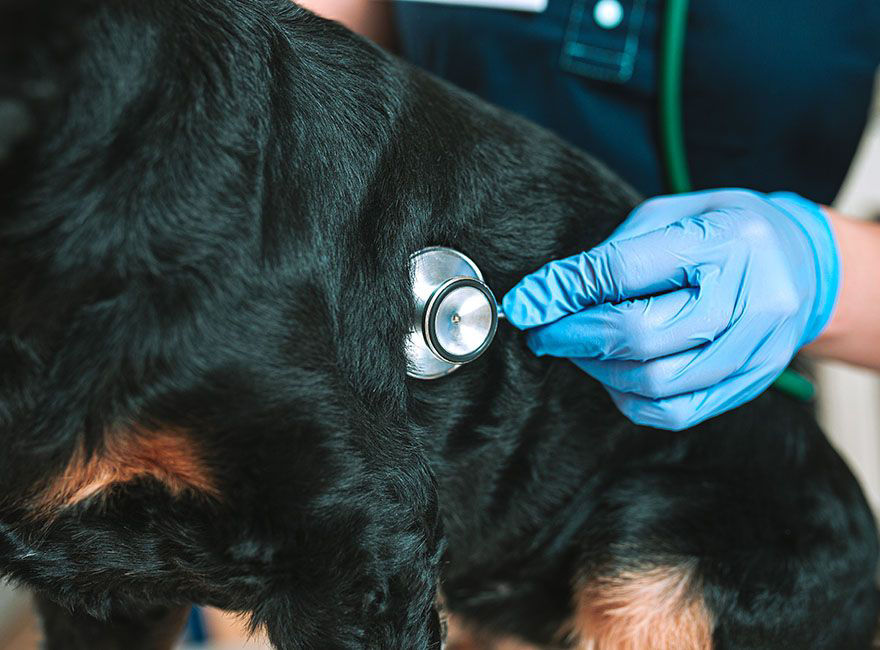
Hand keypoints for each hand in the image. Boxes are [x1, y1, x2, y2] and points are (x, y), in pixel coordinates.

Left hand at [501, 189, 839, 429]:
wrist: (803, 264)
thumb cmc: (725, 232)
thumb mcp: (672, 215)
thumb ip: (614, 252)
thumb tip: (548, 293)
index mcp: (724, 240)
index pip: (623, 271)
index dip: (562, 291)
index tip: (523, 304)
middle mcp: (749, 298)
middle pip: (638, 335)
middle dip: (572, 336)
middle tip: (543, 331)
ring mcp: (757, 348)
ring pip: (654, 382)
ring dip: (597, 368)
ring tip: (577, 348)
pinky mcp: (752, 381)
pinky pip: (676, 411)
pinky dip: (630, 398)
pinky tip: (615, 373)